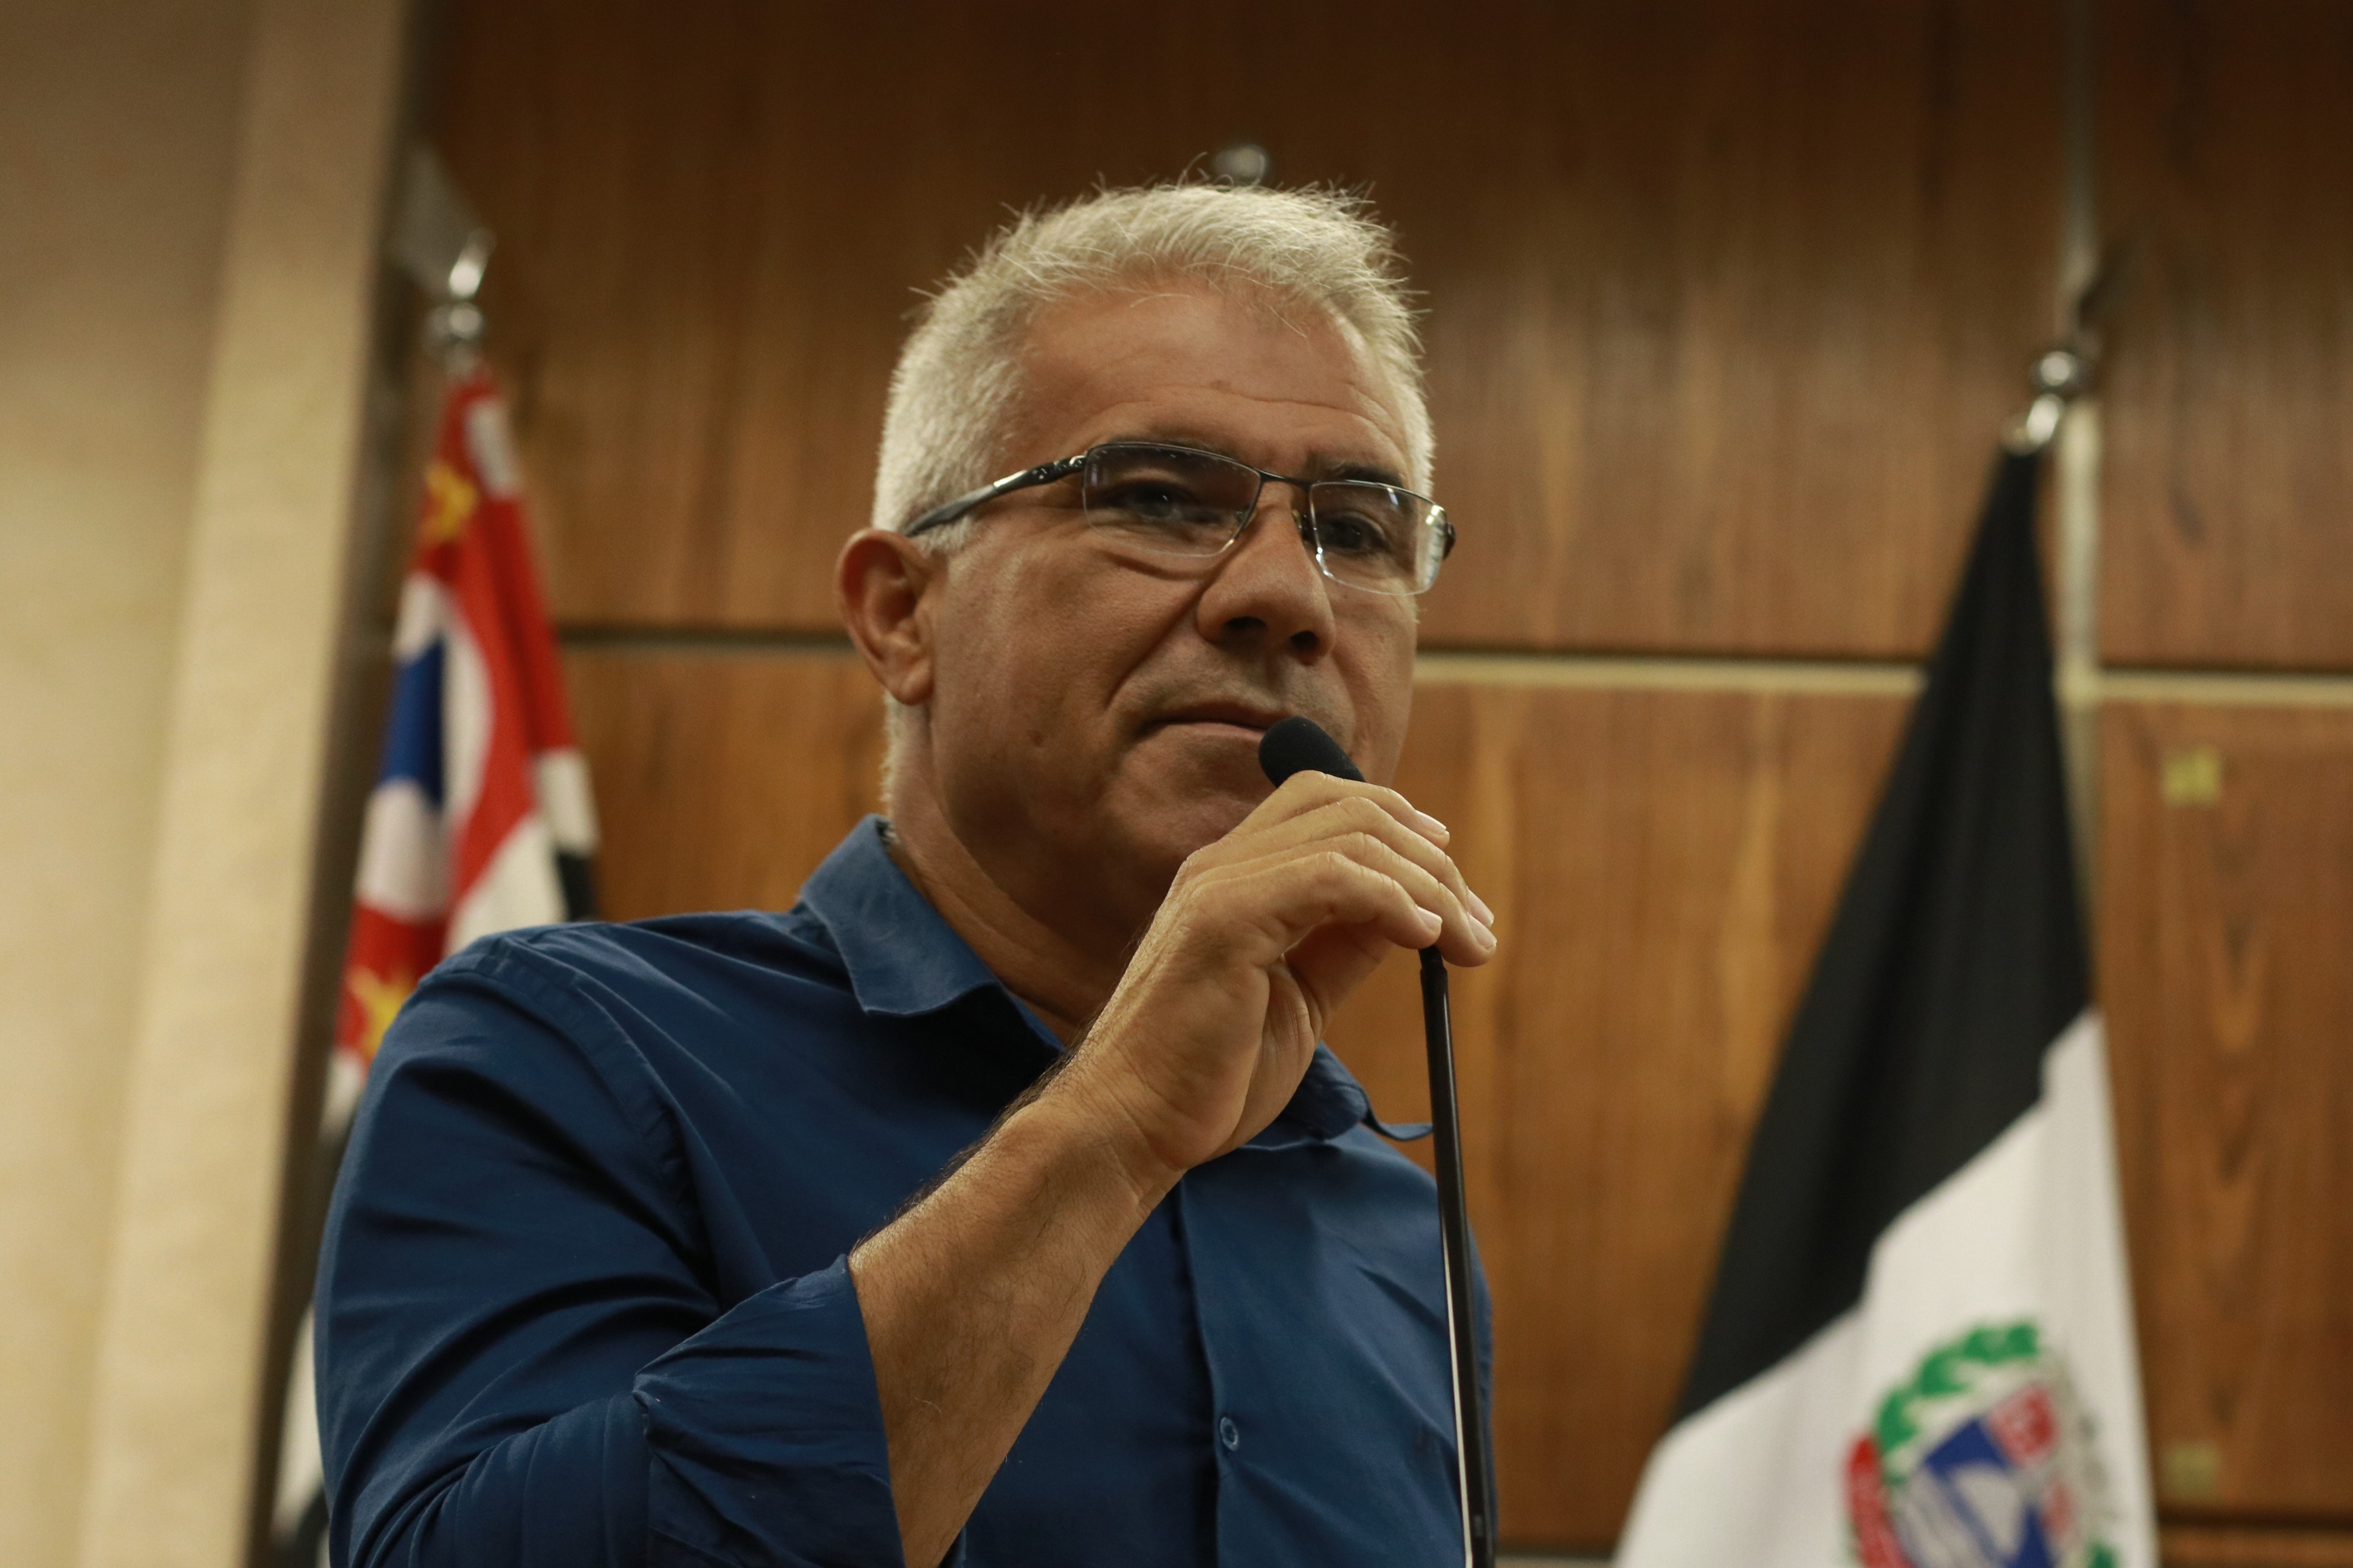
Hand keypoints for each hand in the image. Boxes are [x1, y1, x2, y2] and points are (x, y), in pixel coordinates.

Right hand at [1052, 773, 1497, 1190]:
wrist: (1134, 1125)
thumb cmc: (1211, 1075)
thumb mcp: (1300, 997)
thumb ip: (1345, 945)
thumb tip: (1414, 913)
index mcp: (1233, 874)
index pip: (1326, 800)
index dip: (1402, 829)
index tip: (1454, 890)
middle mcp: (1222, 864)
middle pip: (1352, 806)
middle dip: (1432, 862)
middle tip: (1477, 928)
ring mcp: (1218, 885)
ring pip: (1352, 836)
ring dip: (1430, 886)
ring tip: (1466, 943)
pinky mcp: (1223, 922)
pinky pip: (1330, 877)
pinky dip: (1392, 899)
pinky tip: (1423, 938)